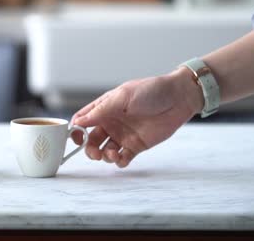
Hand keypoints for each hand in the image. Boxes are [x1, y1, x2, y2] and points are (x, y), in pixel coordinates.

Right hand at [71, 68, 203, 167]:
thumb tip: (79, 121)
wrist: (178, 98)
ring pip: (105, 150)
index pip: (83, 120)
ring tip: (112, 154)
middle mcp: (111, 122)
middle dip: (89, 149)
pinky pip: (122, 157)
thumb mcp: (123, 97)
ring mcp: (123, 134)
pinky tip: (121, 158)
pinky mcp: (136, 145)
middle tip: (94, 153)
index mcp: (105, 107)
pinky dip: (118, 161)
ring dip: (104, 156)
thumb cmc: (151, 91)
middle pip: (91, 139)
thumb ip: (101, 111)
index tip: (75, 140)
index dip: (76, 130)